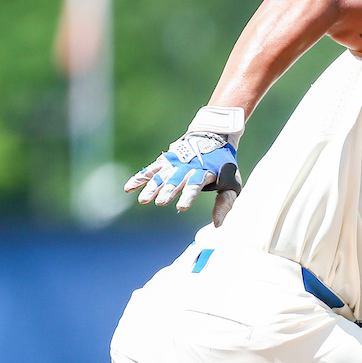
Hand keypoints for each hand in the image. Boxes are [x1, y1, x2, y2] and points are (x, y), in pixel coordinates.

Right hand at [124, 132, 240, 217]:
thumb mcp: (232, 184)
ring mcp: (176, 164)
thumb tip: (218, 225)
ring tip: (145, 201)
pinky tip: (129, 188)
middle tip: (161, 202)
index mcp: (205, 172)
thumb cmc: (224, 166)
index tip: (181, 207)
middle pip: (176, 180)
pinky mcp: (166, 161)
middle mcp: (188, 167)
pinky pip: (150, 170)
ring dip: (152, 188)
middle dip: (169, 191)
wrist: (214, 137)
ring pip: (161, 176)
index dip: (188, 195)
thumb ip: (225, 204)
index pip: (195, 184)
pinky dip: (139, 178)